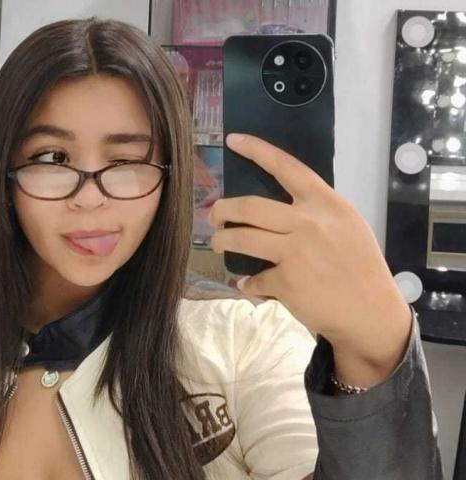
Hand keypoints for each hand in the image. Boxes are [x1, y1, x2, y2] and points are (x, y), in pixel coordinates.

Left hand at [208, 133, 412, 385]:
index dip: (258, 151)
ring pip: (242, 238)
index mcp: (326, 204)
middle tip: (214, 213)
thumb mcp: (347, 227)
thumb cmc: (361, 267)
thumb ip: (315, 214)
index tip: (233, 140)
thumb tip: (278, 212)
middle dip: (223, 209)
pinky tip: (249, 286)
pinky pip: (255, 279)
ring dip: (223, 240)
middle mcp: (308, 223)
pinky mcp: (285, 282)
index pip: (287, 168)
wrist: (371, 313)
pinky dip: (249, 284)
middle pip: (250, 206)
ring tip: (218, 243)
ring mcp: (295, 252)